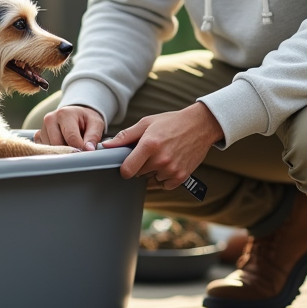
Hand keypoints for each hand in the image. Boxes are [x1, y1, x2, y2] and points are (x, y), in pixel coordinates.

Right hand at [35, 105, 105, 151]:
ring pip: (51, 149)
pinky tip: (62, 146)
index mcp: (64, 114)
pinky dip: (54, 152)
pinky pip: (44, 149)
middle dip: (69, 151)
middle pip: (58, 144)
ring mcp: (42, 128)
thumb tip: (89, 149)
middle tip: (79, 150)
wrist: (76, 115)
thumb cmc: (86, 120)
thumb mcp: (95, 124)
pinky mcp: (38, 136)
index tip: (86, 153)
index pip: (70, 137)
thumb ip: (93, 136)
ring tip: (70, 145)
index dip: (80, 148)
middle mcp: (50, 119)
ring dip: (62, 152)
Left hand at [101, 103, 223, 189]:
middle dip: (140, 166)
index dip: (124, 168)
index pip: (127, 170)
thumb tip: (106, 146)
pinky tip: (168, 163)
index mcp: (149, 145)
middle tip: (149, 153)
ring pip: (151, 179)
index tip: (127, 163)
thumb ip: (125, 136)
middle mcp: (161, 159)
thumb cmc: (171, 122)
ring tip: (162, 155)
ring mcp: (172, 170)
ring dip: (153, 171)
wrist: (200, 125)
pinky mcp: (181, 177)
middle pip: (139, 174)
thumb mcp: (146, 123)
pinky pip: (164, 185)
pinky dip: (164, 177)